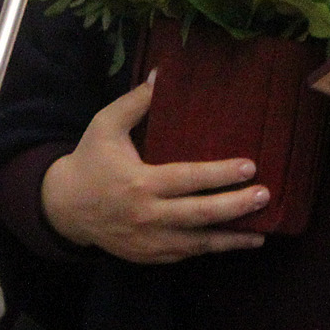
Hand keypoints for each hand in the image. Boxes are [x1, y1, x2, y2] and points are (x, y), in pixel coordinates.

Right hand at [41, 72, 270, 264]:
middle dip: (236, 207)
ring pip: (197, 243)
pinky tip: (233, 242)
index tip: (249, 167)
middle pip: (200, 214)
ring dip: (231, 239)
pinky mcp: (149, 255)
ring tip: (260, 234)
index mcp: (140, 183)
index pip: (188, 179)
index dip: (220, 174)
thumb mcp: (106, 126)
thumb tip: (162, 74)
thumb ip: (135, 102)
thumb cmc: (89, 161)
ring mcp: (149, 241)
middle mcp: (147, 215)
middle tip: (265, 196)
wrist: (64, 208)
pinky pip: (186, 254)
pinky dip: (210, 249)